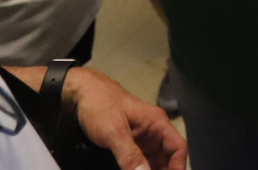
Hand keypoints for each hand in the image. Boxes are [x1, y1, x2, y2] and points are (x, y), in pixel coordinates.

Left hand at [64, 66, 186, 169]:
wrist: (78, 95)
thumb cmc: (99, 104)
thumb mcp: (114, 131)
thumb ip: (130, 155)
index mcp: (157, 123)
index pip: (178, 147)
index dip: (179, 167)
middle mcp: (152, 131)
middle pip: (167, 158)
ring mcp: (140, 139)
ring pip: (153, 162)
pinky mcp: (128, 144)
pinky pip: (138, 162)